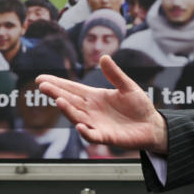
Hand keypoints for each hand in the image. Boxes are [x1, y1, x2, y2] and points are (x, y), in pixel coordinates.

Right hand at [36, 55, 168, 153]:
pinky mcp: (106, 137)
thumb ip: (115, 74)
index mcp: (95, 97)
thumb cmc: (139, 106)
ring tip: (59, 100)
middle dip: (56, 93)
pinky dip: (85, 131)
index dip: (57, 84)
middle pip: (70, 101)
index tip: (41, 79)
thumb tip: (104, 56)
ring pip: (77, 117)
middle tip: (43, 86)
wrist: (152, 125)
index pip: (72, 89)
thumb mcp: (128, 86)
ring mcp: (96, 124)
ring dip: (67, 110)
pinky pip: (92, 135)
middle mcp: (91, 111)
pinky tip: (80, 125)